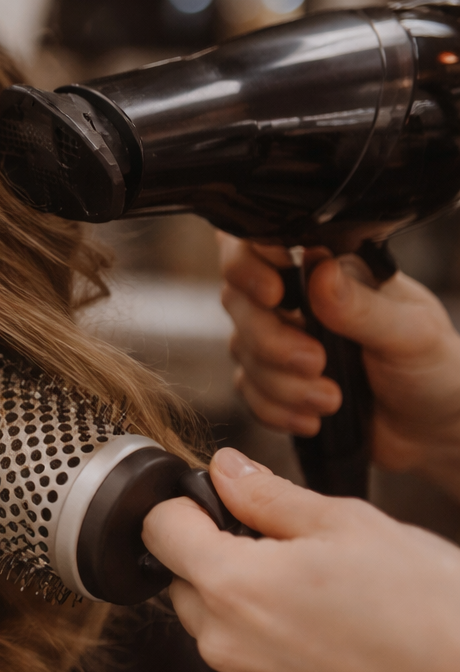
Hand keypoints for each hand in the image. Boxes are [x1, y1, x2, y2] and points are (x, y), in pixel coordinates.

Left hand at [143, 448, 459, 671]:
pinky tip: (341, 660)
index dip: (181, 510)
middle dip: (219, 568)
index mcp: (232, 585)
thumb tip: (224, 469)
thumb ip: (269, 496)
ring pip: (226, 644)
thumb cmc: (431, 610)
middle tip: (291, 561)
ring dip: (255, 624)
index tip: (209, 507)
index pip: (158, 532)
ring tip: (330, 615)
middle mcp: (228, 649)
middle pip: (187, 591)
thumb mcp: (351, 525)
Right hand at [218, 233, 459, 497]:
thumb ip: (362, 307)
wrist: (431, 429)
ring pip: (241, 350)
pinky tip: (314, 417)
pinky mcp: (272, 379)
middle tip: (317, 363)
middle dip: (271, 341)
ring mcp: (279, 337)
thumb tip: (318, 271)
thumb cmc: (433, 369)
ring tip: (331, 399)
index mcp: (330, 267)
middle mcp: (296, 296)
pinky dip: (276, 410)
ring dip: (281, 384)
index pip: (261, 242)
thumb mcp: (412, 335)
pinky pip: (246, 390)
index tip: (274, 294)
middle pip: (239, 300)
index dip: (249, 263)